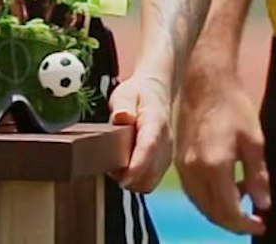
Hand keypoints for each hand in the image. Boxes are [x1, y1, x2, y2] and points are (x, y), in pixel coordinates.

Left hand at [106, 75, 172, 192]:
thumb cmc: (138, 94)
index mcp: (156, 122)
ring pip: (150, 182)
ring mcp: (166, 155)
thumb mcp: (126, 93)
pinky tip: (125, 168)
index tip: (124, 178)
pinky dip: (136, 181)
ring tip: (115, 166)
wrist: (155, 94)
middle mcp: (165, 142)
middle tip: (109, 165)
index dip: (137, 165)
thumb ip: (124, 105)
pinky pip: (150, 182)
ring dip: (131, 181)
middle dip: (128, 177)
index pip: (150, 147)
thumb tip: (121, 117)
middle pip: (150, 172)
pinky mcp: (163, 164)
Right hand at [175, 71, 269, 234]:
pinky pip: (194, 191)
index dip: (247, 224)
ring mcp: (183, 166)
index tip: (262, 225)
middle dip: (234, 222)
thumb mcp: (254, 142)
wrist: (206, 83)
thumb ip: (258, 177)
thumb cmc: (233, 107)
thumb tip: (263, 205)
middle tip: (254, 220)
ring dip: (221, 211)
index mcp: (214, 166)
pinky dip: (210, 198)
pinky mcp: (178, 160)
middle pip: (212, 213)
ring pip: (201, 204)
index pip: (229, 211)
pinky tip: (225, 188)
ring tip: (243, 201)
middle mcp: (194, 171)